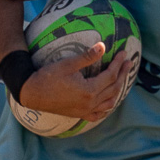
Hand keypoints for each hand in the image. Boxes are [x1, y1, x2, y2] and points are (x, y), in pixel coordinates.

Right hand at [18, 42, 134, 123]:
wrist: (31, 93)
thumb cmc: (48, 77)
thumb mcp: (68, 64)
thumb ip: (87, 57)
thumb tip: (103, 46)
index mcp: (89, 91)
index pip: (110, 76)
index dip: (118, 64)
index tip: (123, 53)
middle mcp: (90, 103)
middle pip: (113, 88)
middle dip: (122, 74)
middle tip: (128, 63)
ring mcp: (85, 110)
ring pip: (109, 102)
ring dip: (118, 90)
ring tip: (122, 79)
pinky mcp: (79, 114)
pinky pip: (98, 114)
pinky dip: (106, 108)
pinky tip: (109, 102)